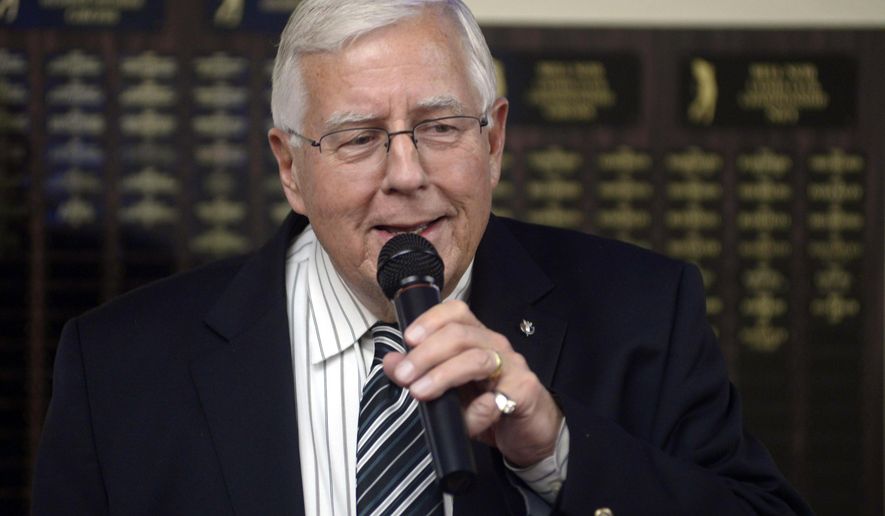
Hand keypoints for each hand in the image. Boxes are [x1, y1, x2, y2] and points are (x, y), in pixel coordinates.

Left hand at [382, 300, 562, 466]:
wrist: (530, 431)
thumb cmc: (489, 405)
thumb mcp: (449, 390)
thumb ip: (420, 373)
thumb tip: (391, 362)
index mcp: (476, 338)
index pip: (455, 313)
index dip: (430, 320)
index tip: (407, 339)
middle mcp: (495, 346)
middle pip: (460, 335)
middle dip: (426, 354)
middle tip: (404, 375)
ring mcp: (512, 367)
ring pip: (476, 359)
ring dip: (443, 375)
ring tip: (420, 392)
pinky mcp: (524, 392)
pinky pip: (496, 400)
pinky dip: (475, 413)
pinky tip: (464, 422)